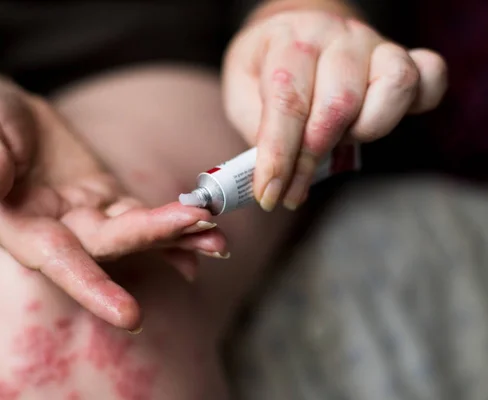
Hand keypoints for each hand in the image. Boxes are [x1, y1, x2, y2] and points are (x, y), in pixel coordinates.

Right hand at [0, 51, 227, 330]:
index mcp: (16, 225)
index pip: (57, 261)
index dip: (92, 288)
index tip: (130, 315)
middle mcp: (55, 230)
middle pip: (111, 245)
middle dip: (156, 238)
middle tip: (205, 228)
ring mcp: (83, 214)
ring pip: (134, 232)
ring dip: (177, 237)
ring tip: (219, 237)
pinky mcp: (103, 196)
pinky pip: (140, 212)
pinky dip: (172, 226)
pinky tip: (206, 233)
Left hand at [223, 3, 447, 210]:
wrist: (295, 28)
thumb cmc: (266, 67)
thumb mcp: (242, 92)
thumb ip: (257, 128)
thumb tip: (275, 175)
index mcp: (290, 40)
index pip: (288, 100)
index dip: (279, 155)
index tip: (269, 194)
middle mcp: (337, 36)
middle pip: (340, 103)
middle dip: (313, 158)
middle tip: (292, 189)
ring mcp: (375, 43)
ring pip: (394, 86)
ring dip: (363, 131)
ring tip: (335, 142)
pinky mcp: (405, 57)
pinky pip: (430, 76)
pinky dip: (417, 104)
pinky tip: (377, 121)